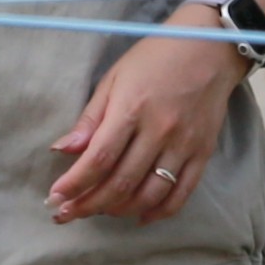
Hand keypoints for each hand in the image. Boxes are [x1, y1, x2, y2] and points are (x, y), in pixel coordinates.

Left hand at [49, 12, 246, 222]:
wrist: (209, 48)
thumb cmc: (154, 59)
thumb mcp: (114, 79)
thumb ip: (90, 119)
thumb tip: (62, 151)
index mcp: (131, 109)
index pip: (99, 158)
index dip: (75, 183)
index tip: (55, 197)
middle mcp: (159, 131)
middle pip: (121, 182)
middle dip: (89, 204)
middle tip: (67, 213)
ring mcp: (184, 145)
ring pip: (149, 194)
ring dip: (120, 210)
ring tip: (98, 212)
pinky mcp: (203, 153)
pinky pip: (182, 193)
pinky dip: (159, 212)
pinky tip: (140, 217)